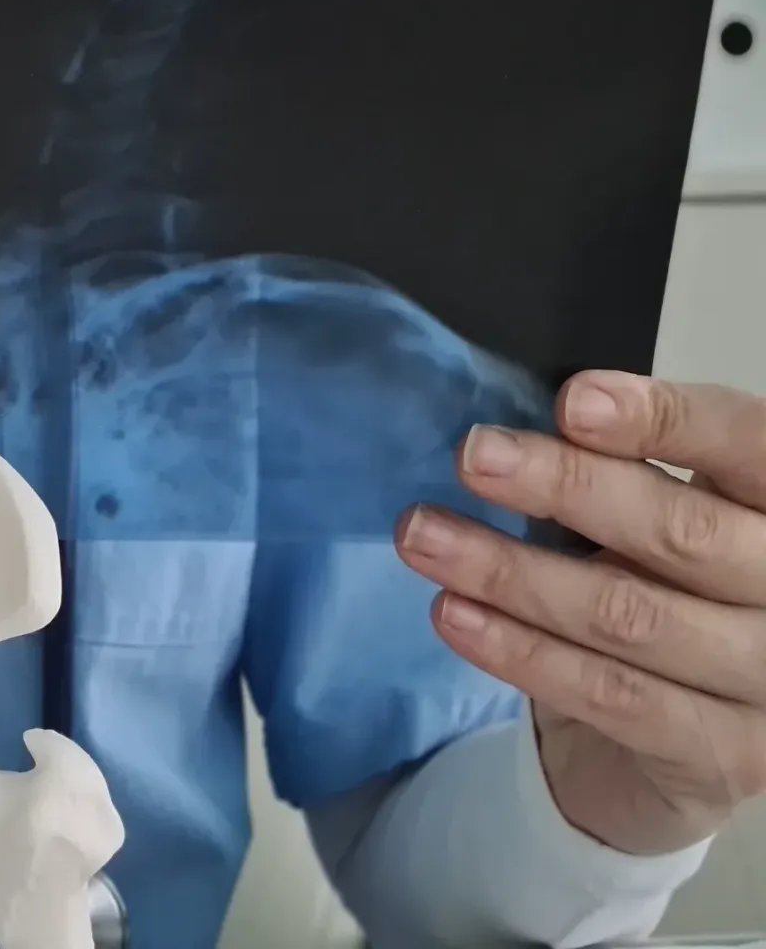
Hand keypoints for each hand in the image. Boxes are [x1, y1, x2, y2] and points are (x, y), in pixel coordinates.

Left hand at [397, 371, 765, 855]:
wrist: (689, 730)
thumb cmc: (671, 583)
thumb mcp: (668, 511)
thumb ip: (626, 468)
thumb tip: (516, 430)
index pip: (749, 447)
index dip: (668, 422)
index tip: (574, 402)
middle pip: (685, 533)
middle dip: (567, 488)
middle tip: (473, 457)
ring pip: (629, 616)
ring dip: (512, 572)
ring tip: (425, 535)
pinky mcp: (720, 755)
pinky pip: (609, 694)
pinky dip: (521, 651)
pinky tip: (453, 614)